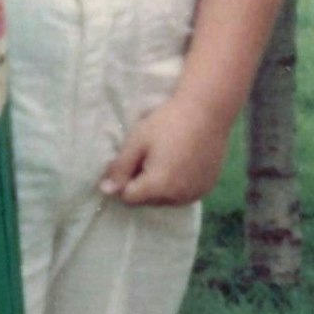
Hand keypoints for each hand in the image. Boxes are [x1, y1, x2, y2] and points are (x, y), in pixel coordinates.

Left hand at [98, 90, 231, 206]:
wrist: (207, 111)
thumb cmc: (168, 122)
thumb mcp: (137, 141)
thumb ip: (120, 168)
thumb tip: (105, 191)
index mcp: (157, 187)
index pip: (128, 198)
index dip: (125, 179)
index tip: (134, 158)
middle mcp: (177, 197)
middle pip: (147, 201)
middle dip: (143, 184)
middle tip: (151, 155)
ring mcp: (194, 194)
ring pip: (166, 200)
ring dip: (161, 187)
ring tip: (168, 158)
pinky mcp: (206, 189)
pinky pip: (184, 195)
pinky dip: (179, 184)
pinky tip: (184, 162)